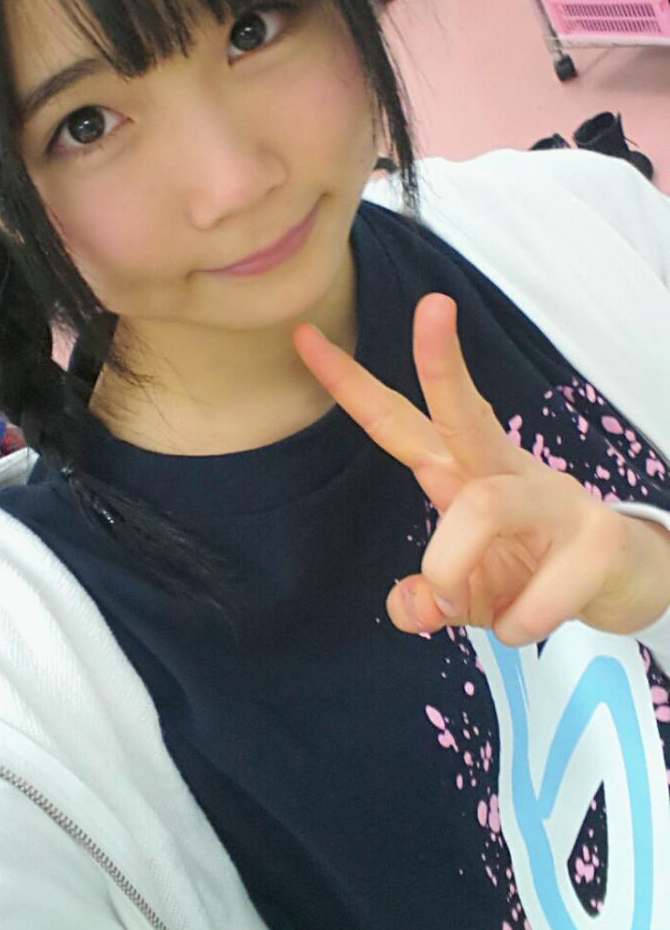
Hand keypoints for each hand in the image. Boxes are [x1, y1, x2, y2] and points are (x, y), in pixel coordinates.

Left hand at [293, 293, 669, 644]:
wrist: (627, 581)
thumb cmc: (532, 570)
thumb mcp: (470, 592)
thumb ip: (431, 598)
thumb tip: (411, 606)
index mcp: (460, 470)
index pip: (396, 420)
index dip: (348, 385)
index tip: (303, 337)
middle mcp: (504, 469)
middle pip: (465, 408)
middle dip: (443, 360)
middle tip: (431, 305)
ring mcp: (556, 498)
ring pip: (486, 506)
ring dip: (453, 566)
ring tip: (460, 603)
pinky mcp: (598, 538)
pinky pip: (540, 590)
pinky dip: (516, 622)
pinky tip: (521, 625)